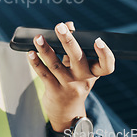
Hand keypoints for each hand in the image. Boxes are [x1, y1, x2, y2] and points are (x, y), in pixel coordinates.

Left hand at [27, 21, 114, 136]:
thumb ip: (73, 46)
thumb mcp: (79, 67)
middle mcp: (83, 79)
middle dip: (68, 41)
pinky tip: (30, 53)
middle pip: (77, 58)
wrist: (67, 112)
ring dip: (45, 50)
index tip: (98, 41)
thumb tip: (68, 24)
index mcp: (93, 72)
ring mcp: (68, 86)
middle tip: (60, 26)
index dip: (105, 54)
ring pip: (56, 65)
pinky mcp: (54, 91)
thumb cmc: (74, 81)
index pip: (106, 66)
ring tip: (38, 37)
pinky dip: (36, 63)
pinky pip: (44, 75)